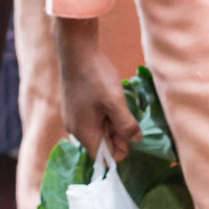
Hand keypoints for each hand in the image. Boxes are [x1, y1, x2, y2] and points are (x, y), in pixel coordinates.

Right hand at [55, 19, 140, 161]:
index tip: (129, 131)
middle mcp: (74, 129)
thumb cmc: (96, 78)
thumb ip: (126, 124)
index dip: (119, 148)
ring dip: (111, 121)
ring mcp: (73, 117)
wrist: (76, 53)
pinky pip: (91, 118)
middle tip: (124, 113)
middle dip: (116, 133)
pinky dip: (103, 113)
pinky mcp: (74, 106)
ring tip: (116, 103)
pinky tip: (108, 98)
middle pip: (100, 143)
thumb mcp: (116, 102)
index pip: (102, 156)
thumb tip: (136, 140)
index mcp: (83, 132)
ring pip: (97, 129)